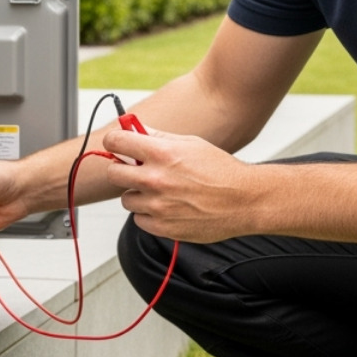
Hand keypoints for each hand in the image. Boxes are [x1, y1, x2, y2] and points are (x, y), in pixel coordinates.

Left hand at [102, 127, 258, 243]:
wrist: (243, 200)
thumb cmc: (221, 171)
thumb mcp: (191, 143)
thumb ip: (159, 137)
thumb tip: (136, 129)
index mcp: (162, 153)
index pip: (116, 142)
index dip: (115, 142)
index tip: (117, 144)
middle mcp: (155, 179)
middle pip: (113, 173)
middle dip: (122, 169)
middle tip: (136, 170)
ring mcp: (157, 205)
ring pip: (127, 199)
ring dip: (139, 194)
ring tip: (162, 192)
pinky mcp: (162, 227)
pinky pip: (139, 219)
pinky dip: (149, 214)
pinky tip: (169, 207)